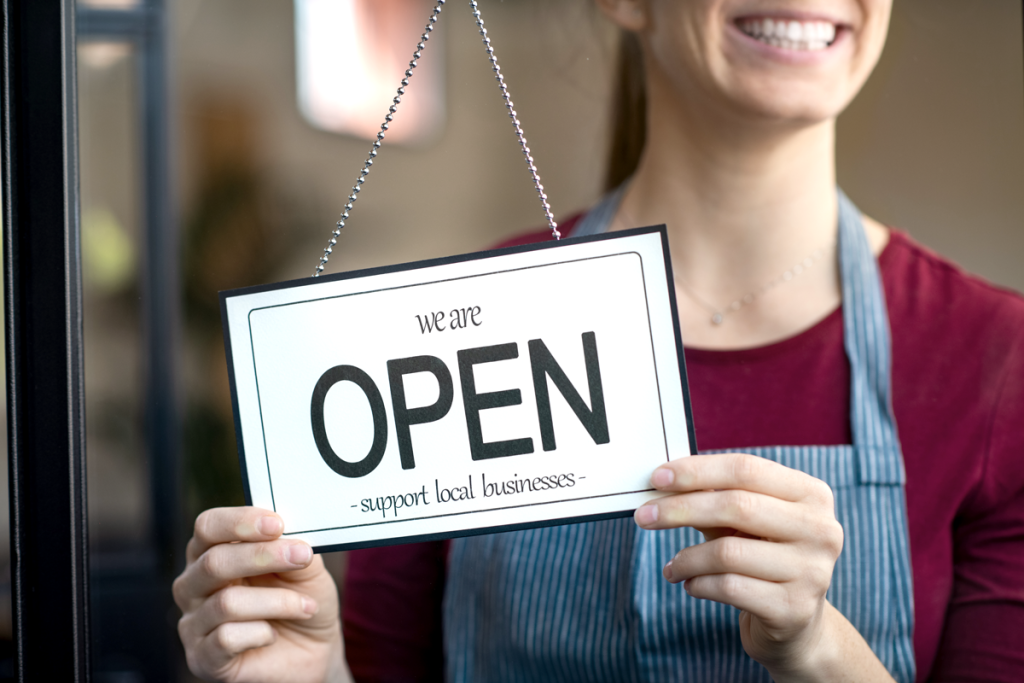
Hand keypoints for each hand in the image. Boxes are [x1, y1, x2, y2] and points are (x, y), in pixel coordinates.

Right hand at [173, 507, 349, 682]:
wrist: (313, 650)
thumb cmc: (301, 599)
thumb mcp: (306, 568)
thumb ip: (293, 545)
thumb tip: (288, 532)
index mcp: (212, 552)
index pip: (208, 527)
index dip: (240, 522)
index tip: (277, 524)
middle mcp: (194, 585)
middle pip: (213, 562)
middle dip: (263, 556)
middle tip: (302, 557)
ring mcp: (193, 623)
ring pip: (227, 602)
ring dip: (277, 601)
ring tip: (305, 606)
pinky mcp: (202, 658)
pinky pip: (226, 639)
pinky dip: (261, 633)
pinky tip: (272, 634)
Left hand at [633, 453, 892, 681]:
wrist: (795, 623)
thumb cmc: (761, 556)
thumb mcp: (744, 521)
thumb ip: (714, 495)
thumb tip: (662, 480)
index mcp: (811, 495)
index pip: (746, 469)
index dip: (697, 471)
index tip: (657, 477)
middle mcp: (821, 529)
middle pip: (736, 505)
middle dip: (680, 509)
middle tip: (643, 517)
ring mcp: (813, 571)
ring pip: (728, 552)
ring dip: (686, 558)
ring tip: (672, 566)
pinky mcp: (794, 609)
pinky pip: (729, 588)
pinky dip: (698, 584)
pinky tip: (690, 584)